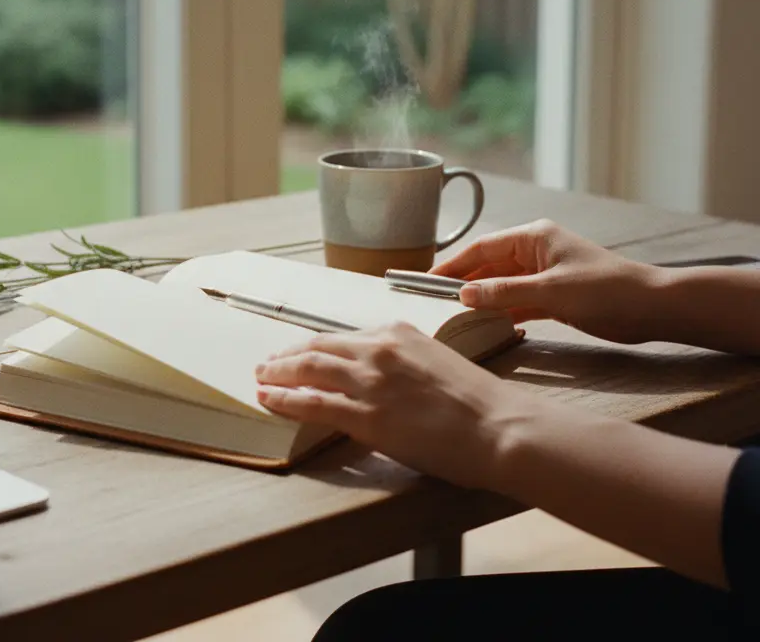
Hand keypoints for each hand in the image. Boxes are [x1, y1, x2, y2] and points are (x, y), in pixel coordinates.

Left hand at [255, 322, 529, 488]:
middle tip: (268, 363)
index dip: (315, 345)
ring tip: (261, 378)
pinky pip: (312, 403)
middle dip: (288, 354)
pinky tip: (269, 400)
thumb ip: (404, 362)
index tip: (301, 351)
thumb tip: (382, 376)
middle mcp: (378, 349)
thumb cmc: (478, 402)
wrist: (499, 427)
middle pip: (318, 346)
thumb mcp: (437, 362)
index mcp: (397, 332)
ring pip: (308, 369)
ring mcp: (369, 381)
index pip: (343, 336)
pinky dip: (284, 400)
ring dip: (278, 373)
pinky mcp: (366, 415)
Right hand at [431, 219, 662, 344]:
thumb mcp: (549, 291)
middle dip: (464, 282)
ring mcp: (546, 273)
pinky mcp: (556, 295)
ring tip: (455, 314)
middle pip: (490, 266)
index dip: (453, 263)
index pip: (482, 248)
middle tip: (434, 300)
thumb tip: (464, 294)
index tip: (428, 278)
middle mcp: (536, 251)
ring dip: (483, 298)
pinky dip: (504, 311)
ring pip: (503, 285)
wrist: (652, 307)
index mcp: (533, 238)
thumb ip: (503, 293)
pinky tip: (488, 324)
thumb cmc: (604, 290)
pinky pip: (519, 300)